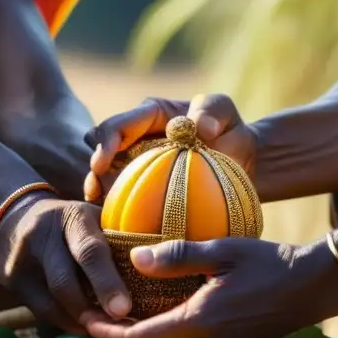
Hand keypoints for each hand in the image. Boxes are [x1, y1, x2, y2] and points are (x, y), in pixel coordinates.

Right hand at [0, 195, 130, 333]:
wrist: (16, 216)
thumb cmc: (74, 223)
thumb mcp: (96, 219)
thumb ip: (119, 240)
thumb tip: (157, 272)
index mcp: (72, 217)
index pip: (89, 251)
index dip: (107, 283)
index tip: (123, 310)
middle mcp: (41, 236)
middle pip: (65, 282)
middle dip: (92, 312)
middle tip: (118, 332)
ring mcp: (20, 260)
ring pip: (51, 303)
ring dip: (80, 322)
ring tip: (106, 333)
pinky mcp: (10, 281)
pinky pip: (40, 311)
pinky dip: (65, 322)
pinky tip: (84, 328)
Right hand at [83, 94, 257, 202]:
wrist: (243, 158)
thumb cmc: (231, 129)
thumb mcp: (223, 110)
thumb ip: (211, 109)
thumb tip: (199, 126)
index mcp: (147, 117)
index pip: (116, 126)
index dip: (103, 143)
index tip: (101, 164)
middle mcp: (136, 140)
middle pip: (101, 153)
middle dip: (93, 170)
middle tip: (95, 190)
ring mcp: (139, 166)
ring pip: (108, 179)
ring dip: (100, 193)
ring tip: (100, 210)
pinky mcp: (147, 189)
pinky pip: (129, 200)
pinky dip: (121, 211)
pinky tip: (119, 228)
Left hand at [83, 237, 337, 337]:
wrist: (312, 287)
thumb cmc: (269, 263)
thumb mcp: (222, 250)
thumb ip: (178, 255)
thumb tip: (134, 260)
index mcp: (198, 323)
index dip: (106, 334)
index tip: (84, 320)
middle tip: (91, 318)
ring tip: (115, 319)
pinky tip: (155, 321)